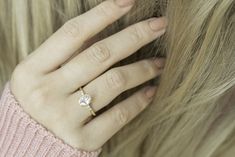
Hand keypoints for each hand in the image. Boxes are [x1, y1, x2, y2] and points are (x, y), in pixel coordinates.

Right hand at [10, 0, 166, 150]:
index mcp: (31, 71)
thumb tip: (107, 30)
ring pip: (114, 82)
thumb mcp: (41, 73)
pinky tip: (150, 91)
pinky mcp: (82, 140)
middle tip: (159, 26)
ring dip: (143, 69)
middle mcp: (46, 93)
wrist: (29, 141)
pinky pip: (118, 115)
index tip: (129, 1)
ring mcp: (64, 119)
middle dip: (135, 36)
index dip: (104, 14)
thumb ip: (68, 54)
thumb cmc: (39, 99)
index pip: (73, 33)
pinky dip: (138, 101)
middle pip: (100, 55)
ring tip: (160, 62)